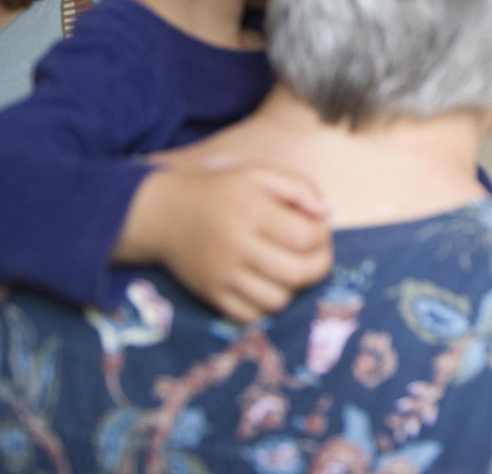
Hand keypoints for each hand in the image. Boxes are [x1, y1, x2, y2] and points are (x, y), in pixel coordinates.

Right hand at [116, 165, 333, 322]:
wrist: (166, 215)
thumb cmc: (221, 192)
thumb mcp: (259, 174)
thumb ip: (299, 187)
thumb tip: (326, 214)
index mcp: (252, 212)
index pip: (305, 236)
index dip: (322, 235)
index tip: (317, 229)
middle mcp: (237, 247)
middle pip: (297, 273)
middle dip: (319, 265)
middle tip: (315, 253)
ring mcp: (223, 276)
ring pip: (277, 300)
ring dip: (293, 286)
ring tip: (289, 267)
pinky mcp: (212, 296)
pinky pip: (251, 316)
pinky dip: (266, 305)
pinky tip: (267, 283)